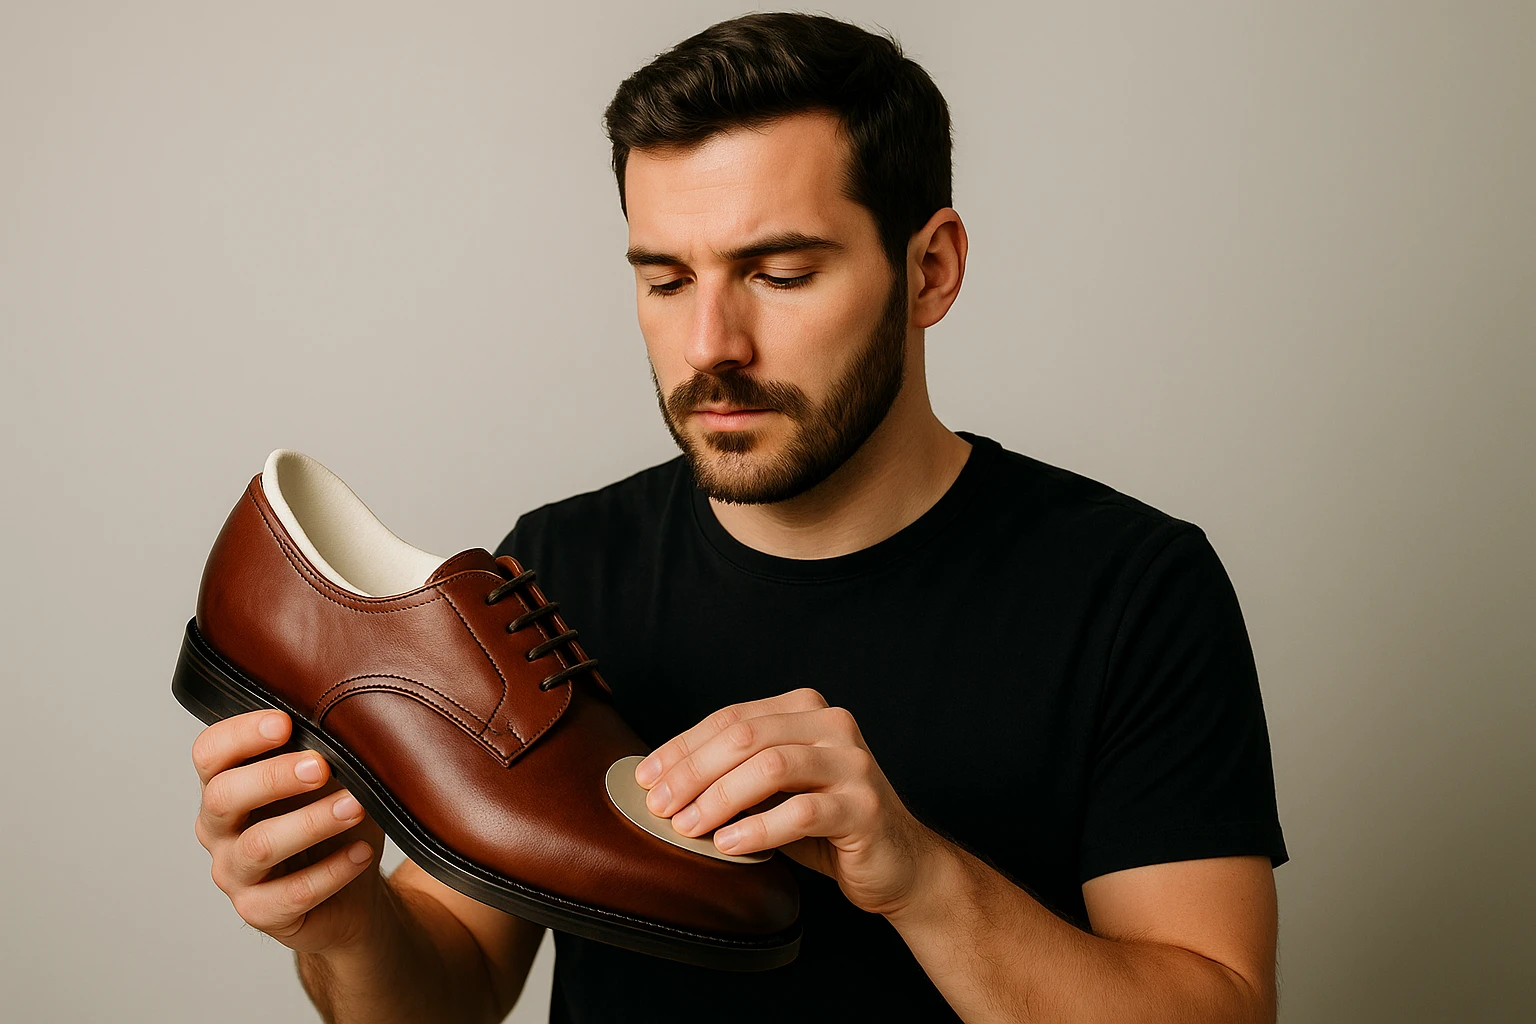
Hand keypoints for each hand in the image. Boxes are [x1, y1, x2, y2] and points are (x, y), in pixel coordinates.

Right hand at [191, 709, 386, 953]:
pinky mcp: (261, 912)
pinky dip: (333, 870)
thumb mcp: (331, 782)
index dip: (240, 735)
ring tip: (355, 806)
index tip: (284, 723)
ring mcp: (235, 874)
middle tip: (321, 766)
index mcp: (228, 785)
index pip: (210, 754)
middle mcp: (220, 829)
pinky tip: (362, 853)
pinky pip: (293, 893)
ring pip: (259, 846)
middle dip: (273, 777)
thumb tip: (345, 725)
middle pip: (223, 796)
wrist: (352, 893)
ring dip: (311, 822)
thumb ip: (324, 753)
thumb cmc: (334, 823)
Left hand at [633, 687, 942, 917]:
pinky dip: (758, 829)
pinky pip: (802, 812)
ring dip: (719, 798)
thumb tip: (663, 781)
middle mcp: (833, 725)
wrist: (897, 862)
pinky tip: (730, 845)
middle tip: (661, 806)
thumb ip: (736, 773)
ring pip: (772, 767)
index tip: (646, 777)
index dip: (683, 747)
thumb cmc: (826, 824)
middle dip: (693, 771)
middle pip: (746, 737)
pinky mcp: (864, 807)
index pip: (732, 718)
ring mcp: (853, 764)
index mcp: (806, 709)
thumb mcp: (776, 790)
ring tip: (688, 826)